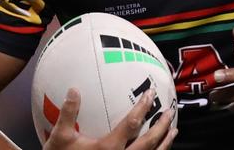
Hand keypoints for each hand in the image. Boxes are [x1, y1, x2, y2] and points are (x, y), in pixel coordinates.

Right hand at [44, 88, 177, 149]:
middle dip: (161, 127)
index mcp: (108, 148)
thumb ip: (68, 113)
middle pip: (148, 142)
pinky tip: (160, 149)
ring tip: (173, 131)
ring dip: (165, 143)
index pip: (131, 124)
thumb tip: (74, 89)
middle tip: (169, 112)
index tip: (151, 94)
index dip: (143, 108)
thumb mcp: (60, 137)